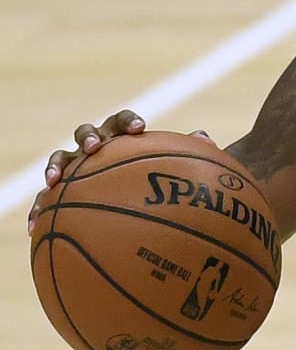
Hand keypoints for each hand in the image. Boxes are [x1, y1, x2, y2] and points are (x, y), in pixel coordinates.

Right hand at [27, 111, 211, 229]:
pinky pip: (46, 199)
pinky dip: (39, 209)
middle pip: (87, 133)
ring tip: (53, 181)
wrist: (138, 198)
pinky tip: (34, 228)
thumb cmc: (161, 184)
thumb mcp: (180, 174)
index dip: (128, 121)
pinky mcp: (62, 192)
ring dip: (55, 167)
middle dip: (90, 137)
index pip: (123, 122)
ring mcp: (77, 168)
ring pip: (60, 160)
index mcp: (122, 139)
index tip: (140, 129)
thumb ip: (190, 157)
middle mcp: (96, 149)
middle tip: (96, 147)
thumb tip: (206, 138)